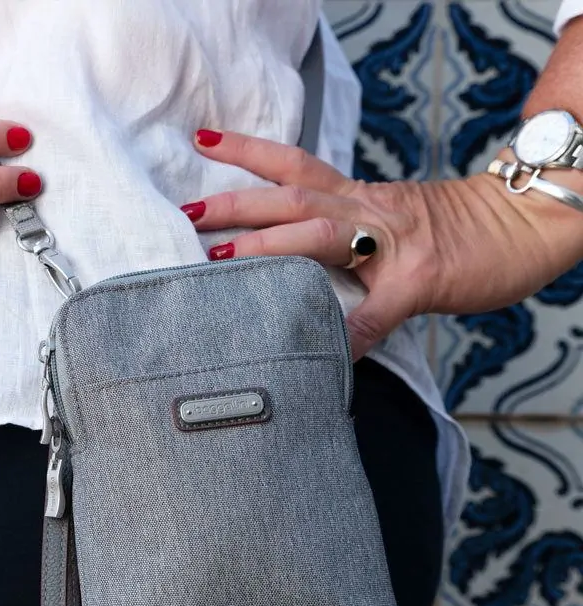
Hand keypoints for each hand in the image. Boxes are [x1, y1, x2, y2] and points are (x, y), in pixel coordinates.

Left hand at [184, 130, 582, 358]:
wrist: (524, 223)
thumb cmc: (452, 230)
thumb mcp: (386, 221)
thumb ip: (338, 238)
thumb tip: (288, 266)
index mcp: (355, 197)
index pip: (293, 164)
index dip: (247, 152)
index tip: (201, 143)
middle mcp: (366, 210)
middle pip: (291, 196)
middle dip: (236, 205)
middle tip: (186, 213)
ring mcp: (393, 243)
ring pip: (321, 235)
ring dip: (267, 247)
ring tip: (220, 262)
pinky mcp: (421, 278)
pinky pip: (376, 312)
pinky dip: (348, 335)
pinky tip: (323, 359)